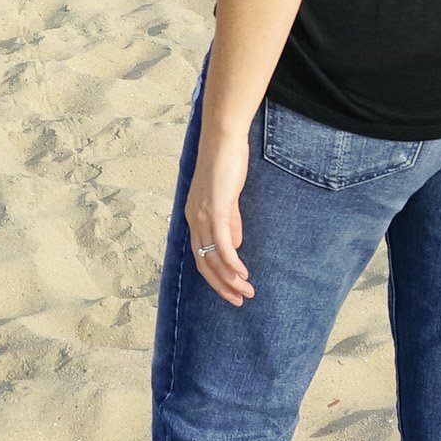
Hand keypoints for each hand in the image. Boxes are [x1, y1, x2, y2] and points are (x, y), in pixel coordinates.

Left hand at [184, 126, 253, 306]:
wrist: (223, 140)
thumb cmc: (226, 165)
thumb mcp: (228, 199)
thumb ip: (230, 222)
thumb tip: (234, 246)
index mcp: (194, 217)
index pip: (201, 256)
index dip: (215, 277)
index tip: (231, 291)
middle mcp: (193, 219)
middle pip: (203, 263)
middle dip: (221, 286)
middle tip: (239, 300)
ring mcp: (203, 215)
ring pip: (212, 258)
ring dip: (230, 279)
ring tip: (247, 292)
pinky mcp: (216, 209)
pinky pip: (222, 244)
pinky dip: (231, 262)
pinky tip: (242, 274)